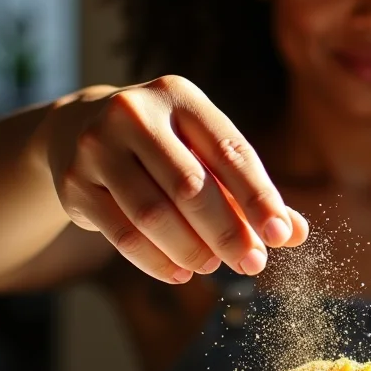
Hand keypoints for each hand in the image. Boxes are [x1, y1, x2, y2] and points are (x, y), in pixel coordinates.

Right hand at [43, 76, 307, 283]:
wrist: (78, 129)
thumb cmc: (164, 145)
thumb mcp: (205, 150)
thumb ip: (247, 188)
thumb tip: (296, 233)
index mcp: (180, 96)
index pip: (229, 150)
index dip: (258, 197)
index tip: (281, 236)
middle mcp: (135, 113)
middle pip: (189, 186)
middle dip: (227, 232)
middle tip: (252, 264)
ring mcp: (98, 146)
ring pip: (153, 213)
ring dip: (191, 249)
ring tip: (214, 267)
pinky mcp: (75, 183)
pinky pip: (121, 234)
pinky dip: (156, 261)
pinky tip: (181, 273)